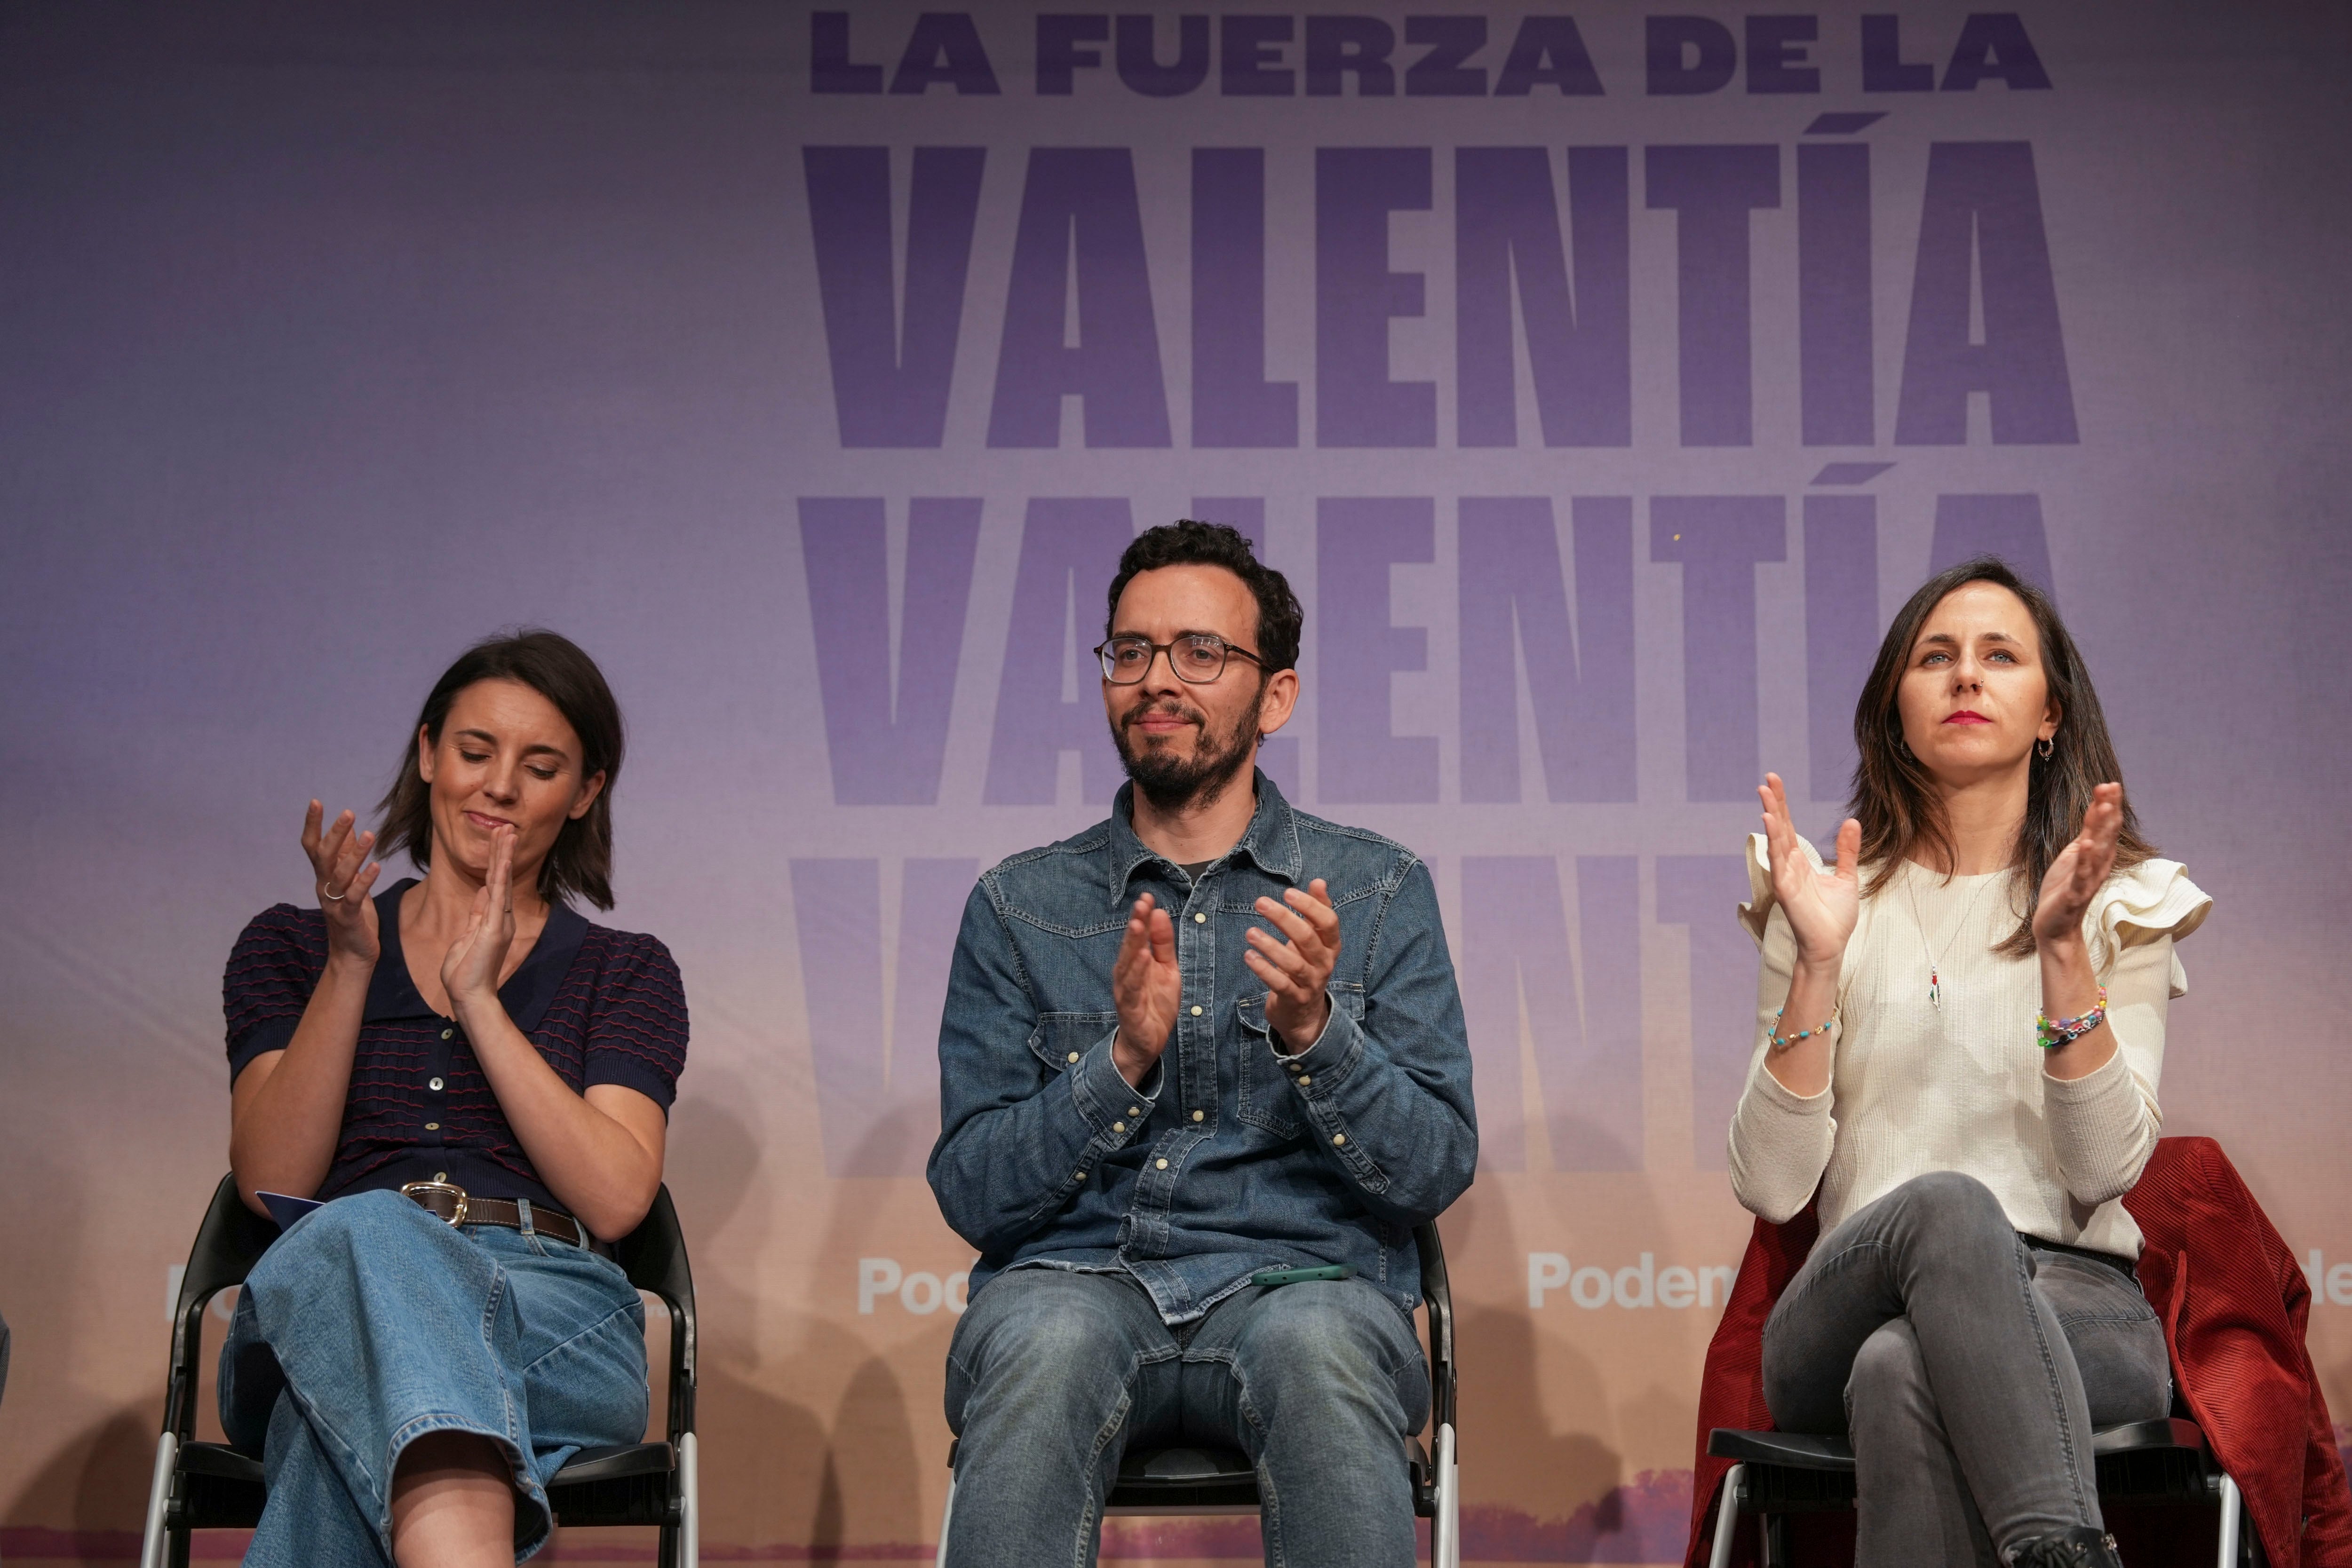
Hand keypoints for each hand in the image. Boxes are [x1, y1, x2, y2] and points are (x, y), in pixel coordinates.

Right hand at [301, 801, 381, 963]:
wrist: (353, 956)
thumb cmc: (353, 917)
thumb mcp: (348, 883)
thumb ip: (346, 857)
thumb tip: (350, 830)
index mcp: (323, 877)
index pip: (312, 847)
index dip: (312, 825)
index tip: (315, 801)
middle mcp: (324, 888)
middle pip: (323, 856)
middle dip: (335, 834)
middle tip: (348, 812)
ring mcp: (334, 903)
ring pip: (340, 875)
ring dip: (355, 854)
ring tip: (369, 834)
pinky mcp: (349, 918)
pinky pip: (355, 897)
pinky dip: (365, 881)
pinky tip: (377, 867)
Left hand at [441, 824, 517, 1019]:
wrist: (469, 997)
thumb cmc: (464, 973)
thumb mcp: (467, 936)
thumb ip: (475, 914)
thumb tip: (480, 893)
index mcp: (492, 919)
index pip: (495, 884)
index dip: (496, 861)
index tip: (498, 840)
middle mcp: (500, 918)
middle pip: (502, 878)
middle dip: (502, 852)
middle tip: (506, 827)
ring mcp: (499, 923)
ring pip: (502, 882)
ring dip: (504, 857)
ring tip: (507, 833)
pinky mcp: (494, 929)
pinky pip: (497, 897)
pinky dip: (500, 876)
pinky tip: (503, 859)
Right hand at [1111, 892, 1179, 1084]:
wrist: (1148, 1041)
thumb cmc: (1155, 1003)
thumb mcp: (1167, 969)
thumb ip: (1163, 943)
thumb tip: (1160, 913)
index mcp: (1137, 962)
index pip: (1139, 935)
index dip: (1142, 916)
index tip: (1147, 896)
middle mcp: (1127, 973)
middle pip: (1130, 946)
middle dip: (1135, 924)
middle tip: (1141, 903)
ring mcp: (1126, 990)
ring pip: (1127, 964)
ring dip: (1132, 944)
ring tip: (1139, 924)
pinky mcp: (1129, 1008)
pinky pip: (1131, 989)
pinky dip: (1135, 974)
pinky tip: (1142, 958)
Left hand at [1249, 879, 1339, 1050]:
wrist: (1305, 1014)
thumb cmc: (1307, 966)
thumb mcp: (1315, 941)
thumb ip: (1317, 911)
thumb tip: (1319, 882)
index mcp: (1331, 946)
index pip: (1328, 922)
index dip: (1310, 906)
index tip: (1288, 892)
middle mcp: (1324, 964)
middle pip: (1308, 938)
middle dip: (1284, 919)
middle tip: (1261, 903)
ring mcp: (1310, 983)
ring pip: (1293, 963)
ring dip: (1270, 945)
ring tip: (1250, 932)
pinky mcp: (1294, 999)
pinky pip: (1279, 984)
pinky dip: (1263, 969)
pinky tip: (1249, 956)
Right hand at [1758, 773, 1859, 972]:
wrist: (1832, 945)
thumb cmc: (1835, 917)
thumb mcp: (1846, 877)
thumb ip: (1847, 851)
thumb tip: (1852, 822)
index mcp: (1801, 862)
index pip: (1789, 827)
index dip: (1782, 805)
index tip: (1775, 782)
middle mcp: (1789, 865)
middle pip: (1780, 827)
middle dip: (1774, 803)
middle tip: (1768, 778)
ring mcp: (1785, 876)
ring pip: (1776, 839)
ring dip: (1770, 815)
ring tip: (1765, 793)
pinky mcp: (1785, 888)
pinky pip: (1778, 860)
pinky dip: (1773, 840)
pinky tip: (1770, 822)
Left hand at [2033, 781, 2122, 949]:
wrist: (2055, 925)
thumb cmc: (2064, 888)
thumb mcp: (2075, 855)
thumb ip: (2087, 834)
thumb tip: (2096, 807)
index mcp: (2097, 855)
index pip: (2105, 826)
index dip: (2107, 805)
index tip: (2109, 784)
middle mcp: (2098, 865)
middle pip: (2106, 834)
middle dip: (2108, 810)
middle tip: (2111, 787)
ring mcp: (2088, 879)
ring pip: (2099, 851)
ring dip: (2101, 829)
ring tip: (2103, 807)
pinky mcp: (2075, 893)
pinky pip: (2082, 875)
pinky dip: (2085, 860)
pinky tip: (2087, 844)